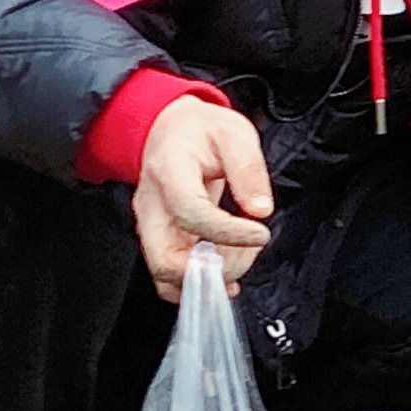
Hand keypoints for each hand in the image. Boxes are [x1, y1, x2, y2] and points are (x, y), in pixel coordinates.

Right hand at [133, 96, 273, 295]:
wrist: (169, 129)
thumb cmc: (201, 130)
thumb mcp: (234, 134)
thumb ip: (248, 170)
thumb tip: (260, 210)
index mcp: (169, 173)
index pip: (191, 213)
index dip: (227, 232)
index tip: (261, 233)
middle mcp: (150, 206)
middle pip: (165, 259)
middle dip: (213, 268)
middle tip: (247, 251)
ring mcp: (150, 226)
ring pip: (166, 273)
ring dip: (208, 277)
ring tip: (242, 255)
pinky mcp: (157, 237)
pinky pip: (170, 272)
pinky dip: (197, 282)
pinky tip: (227, 274)